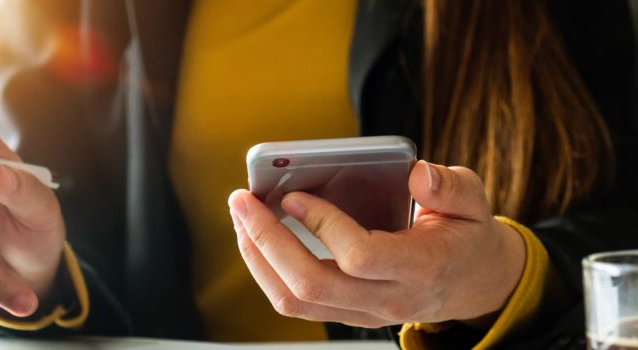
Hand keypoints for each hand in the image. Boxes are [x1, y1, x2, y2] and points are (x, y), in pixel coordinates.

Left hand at [228, 160, 525, 326]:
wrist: (471, 285)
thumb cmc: (466, 237)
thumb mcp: (474, 203)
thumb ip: (452, 186)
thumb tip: (419, 174)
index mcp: (421, 267)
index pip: (359, 256)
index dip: (322, 225)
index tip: (293, 196)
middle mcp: (388, 298)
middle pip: (312, 284)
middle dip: (267, 240)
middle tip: (242, 201)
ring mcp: (364, 312)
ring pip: (295, 300)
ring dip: (258, 257)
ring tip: (241, 216)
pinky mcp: (347, 313)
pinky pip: (296, 302)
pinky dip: (267, 269)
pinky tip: (257, 236)